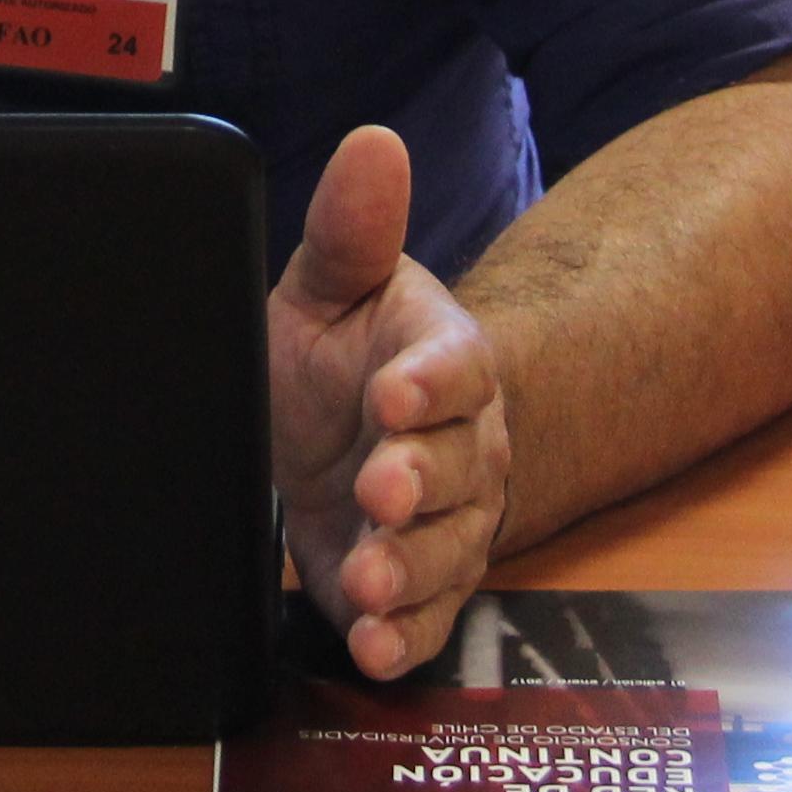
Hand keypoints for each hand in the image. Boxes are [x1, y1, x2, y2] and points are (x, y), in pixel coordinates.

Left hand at [268, 126, 510, 679]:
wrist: (341, 442)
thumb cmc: (339, 356)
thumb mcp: (330, 288)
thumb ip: (351, 229)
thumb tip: (372, 144)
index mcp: (440, 362)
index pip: (454, 367)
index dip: (430, 382)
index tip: (392, 390)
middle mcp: (461, 448)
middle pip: (456, 466)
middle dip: (417, 482)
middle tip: (378, 489)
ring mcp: (447, 524)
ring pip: (445, 548)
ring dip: (406, 568)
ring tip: (366, 581)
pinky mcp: (419, 588)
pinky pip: (427, 619)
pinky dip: (401, 639)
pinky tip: (372, 647)